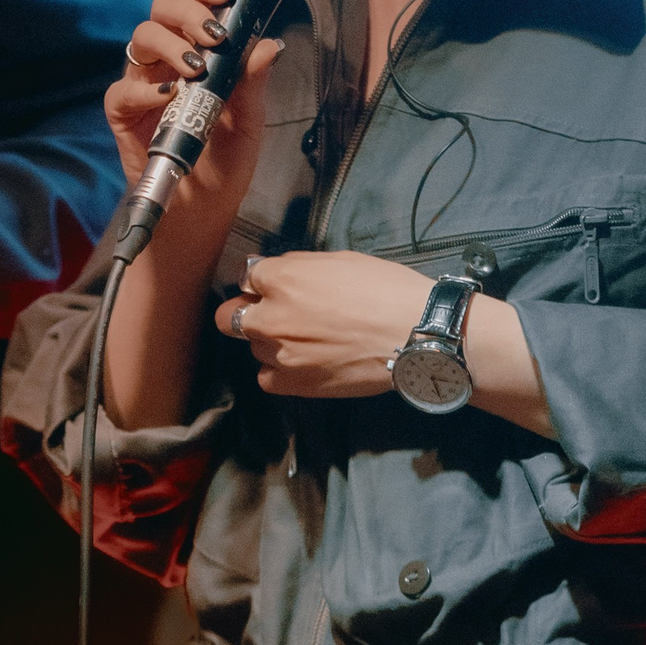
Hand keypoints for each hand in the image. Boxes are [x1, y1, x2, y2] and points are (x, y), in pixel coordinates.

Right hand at [109, 0, 282, 269]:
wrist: (201, 211)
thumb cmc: (225, 165)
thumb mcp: (249, 122)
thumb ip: (253, 82)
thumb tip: (268, 44)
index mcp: (197, 50)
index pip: (195, 3)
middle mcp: (166, 60)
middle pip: (161, 9)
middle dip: (186, 12)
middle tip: (213, 36)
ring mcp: (142, 84)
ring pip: (140, 38)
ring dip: (168, 45)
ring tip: (195, 69)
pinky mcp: (122, 113)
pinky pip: (122, 89)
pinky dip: (143, 89)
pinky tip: (168, 98)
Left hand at [219, 252, 555, 433]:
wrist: (415, 335)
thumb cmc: (385, 290)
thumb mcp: (340, 261)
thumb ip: (298, 268)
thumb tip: (273, 273)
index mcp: (281, 279)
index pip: (248, 277)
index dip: (265, 282)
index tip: (281, 288)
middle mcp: (269, 316)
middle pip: (231, 316)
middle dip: (249, 312)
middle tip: (279, 314)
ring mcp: (277, 353)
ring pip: (253, 347)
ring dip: (270, 342)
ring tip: (308, 342)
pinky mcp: (291, 383)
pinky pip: (266, 377)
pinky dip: (279, 370)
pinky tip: (305, 363)